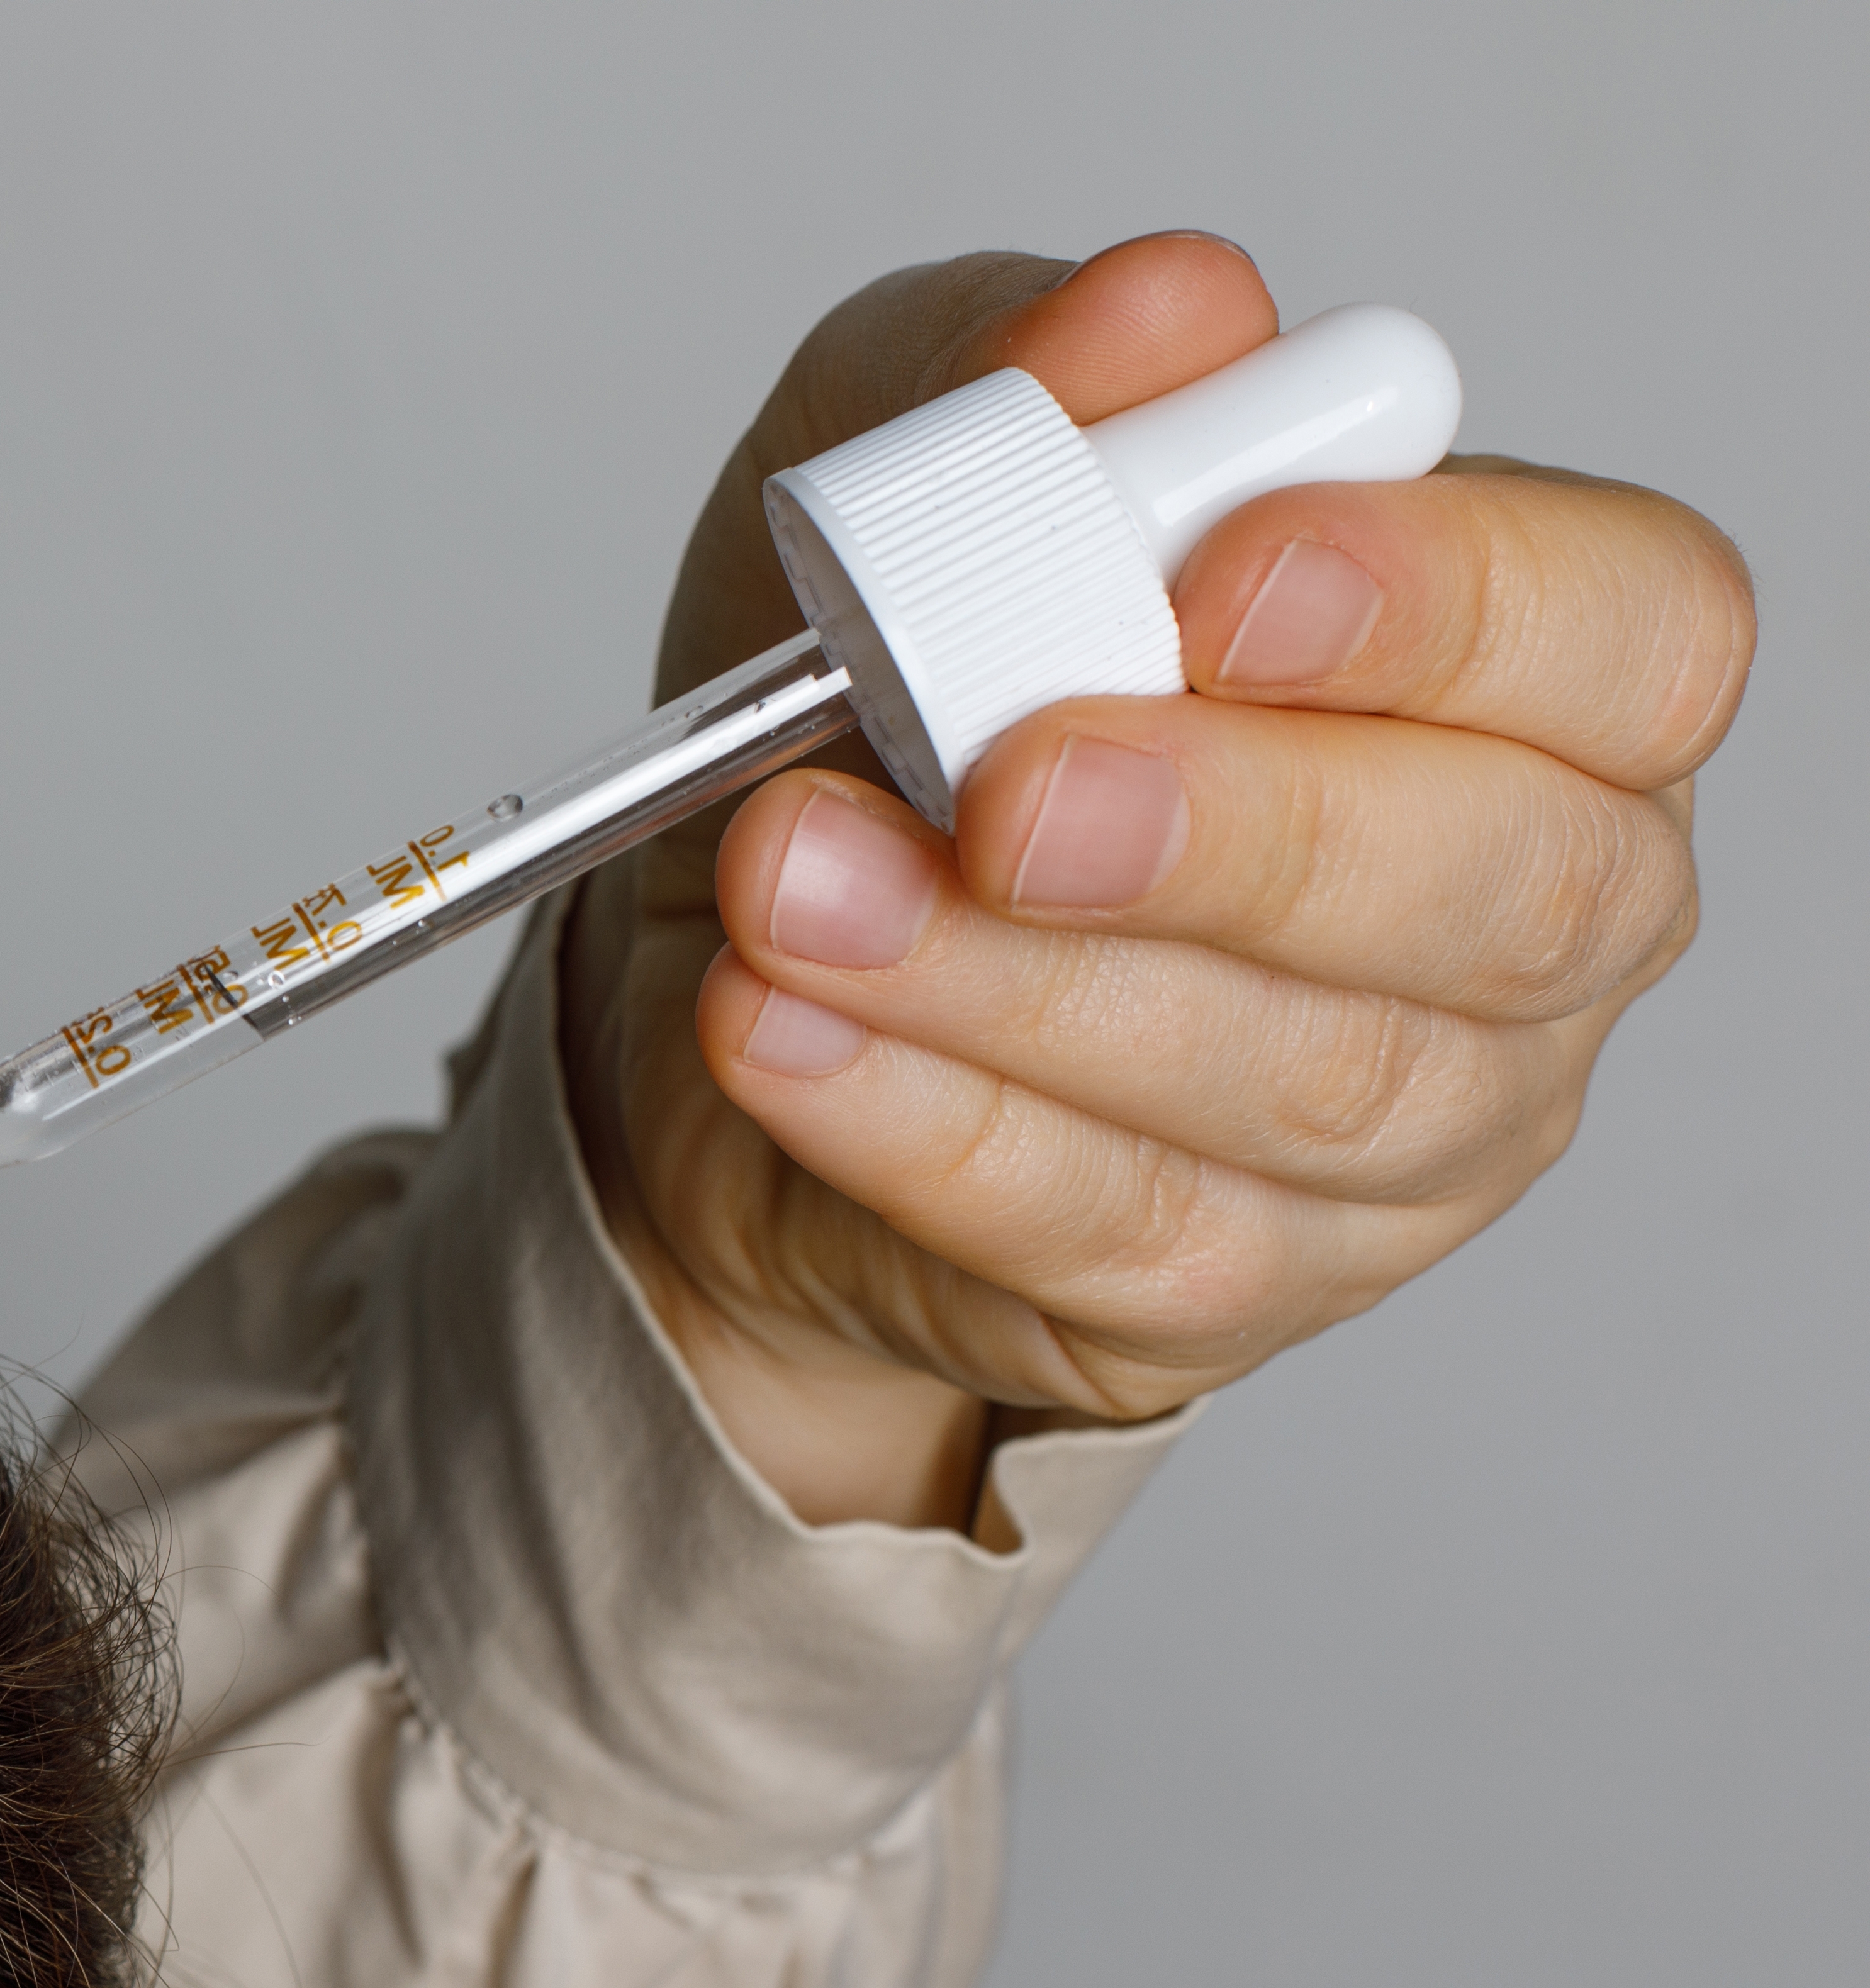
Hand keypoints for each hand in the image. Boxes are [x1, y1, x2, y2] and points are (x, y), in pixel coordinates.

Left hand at [562, 233, 1756, 1531]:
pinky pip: (1103, 1225)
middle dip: (1229, 830)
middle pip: (1486, 887)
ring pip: (1280, 1078)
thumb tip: (1158, 317)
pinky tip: (778, 1024)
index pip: (1628, 635)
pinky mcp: (1226, 1286)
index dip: (1454, 610)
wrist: (743, 967)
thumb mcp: (909, 484)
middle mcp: (1524, 915)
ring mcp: (1405, 1137)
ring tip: (793, 885)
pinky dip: (914, 1117)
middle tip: (1001, 782)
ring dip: (1004, 978)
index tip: (1225, 579)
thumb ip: (1028, 377)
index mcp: (1531, 679)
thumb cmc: (893, 713)